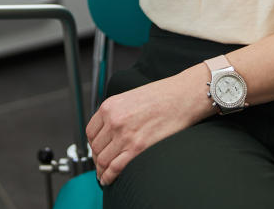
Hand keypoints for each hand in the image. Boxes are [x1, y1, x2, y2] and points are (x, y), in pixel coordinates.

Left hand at [86, 68, 210, 185]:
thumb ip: (118, 113)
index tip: (97, 150)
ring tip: (104, 174)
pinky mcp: (138, 148)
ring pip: (102, 160)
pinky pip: (115, 168)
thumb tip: (110, 131)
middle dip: (97, 159)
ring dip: (102, 170)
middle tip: (101, 165)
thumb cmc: (163, 95)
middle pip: (95, 147)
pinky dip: (109, 176)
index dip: (93, 145)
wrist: (183, 96)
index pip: (90, 132)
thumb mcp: (131, 98)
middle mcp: (114, 120)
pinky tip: (109, 179)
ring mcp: (125, 135)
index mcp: (110, 106)